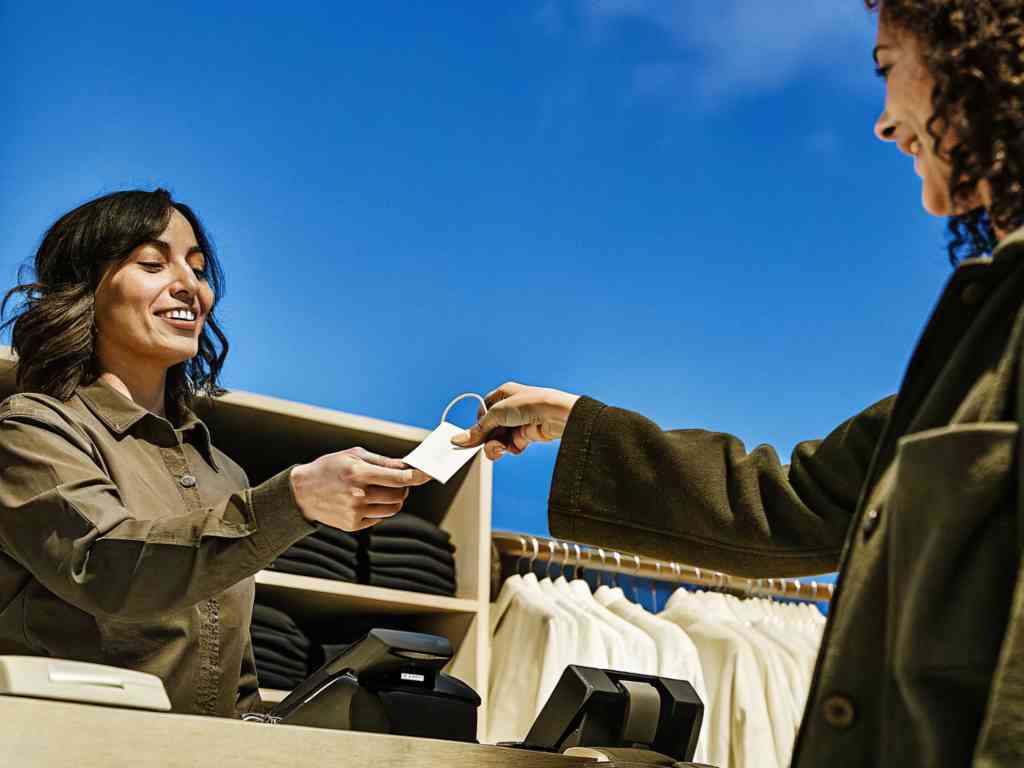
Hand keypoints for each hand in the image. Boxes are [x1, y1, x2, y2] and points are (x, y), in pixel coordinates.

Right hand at [289, 447, 430, 530]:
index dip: (416, 476)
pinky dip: (380, 509)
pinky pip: (379, 517)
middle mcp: (358, 495)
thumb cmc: (329, 468)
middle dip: (404, 487)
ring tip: (384, 490)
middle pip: (399, 495)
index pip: (398, 478)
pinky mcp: (353, 525)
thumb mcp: (353, 455)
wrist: (302, 492)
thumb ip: (382, 461)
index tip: (426, 474)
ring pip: (393, 509)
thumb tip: (406, 464)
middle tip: (399, 481)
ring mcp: (355, 512)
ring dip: (395, 499)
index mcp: (359, 474)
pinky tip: (367, 500)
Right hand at [451, 381, 579, 460]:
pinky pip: (510, 446)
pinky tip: (513, 447)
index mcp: (503, 394)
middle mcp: (510, 408)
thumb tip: (459, 439)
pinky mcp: (525, 436)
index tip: (472, 436)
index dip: (478, 424)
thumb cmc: (530, 404)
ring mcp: (518, 423)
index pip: (483, 411)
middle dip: (487, 439)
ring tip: (499, 448)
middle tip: (485, 445)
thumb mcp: (498, 414)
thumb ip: (478, 429)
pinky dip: (509, 449)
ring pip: (498, 439)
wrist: (556, 415)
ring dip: (497, 446)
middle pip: (489, 428)